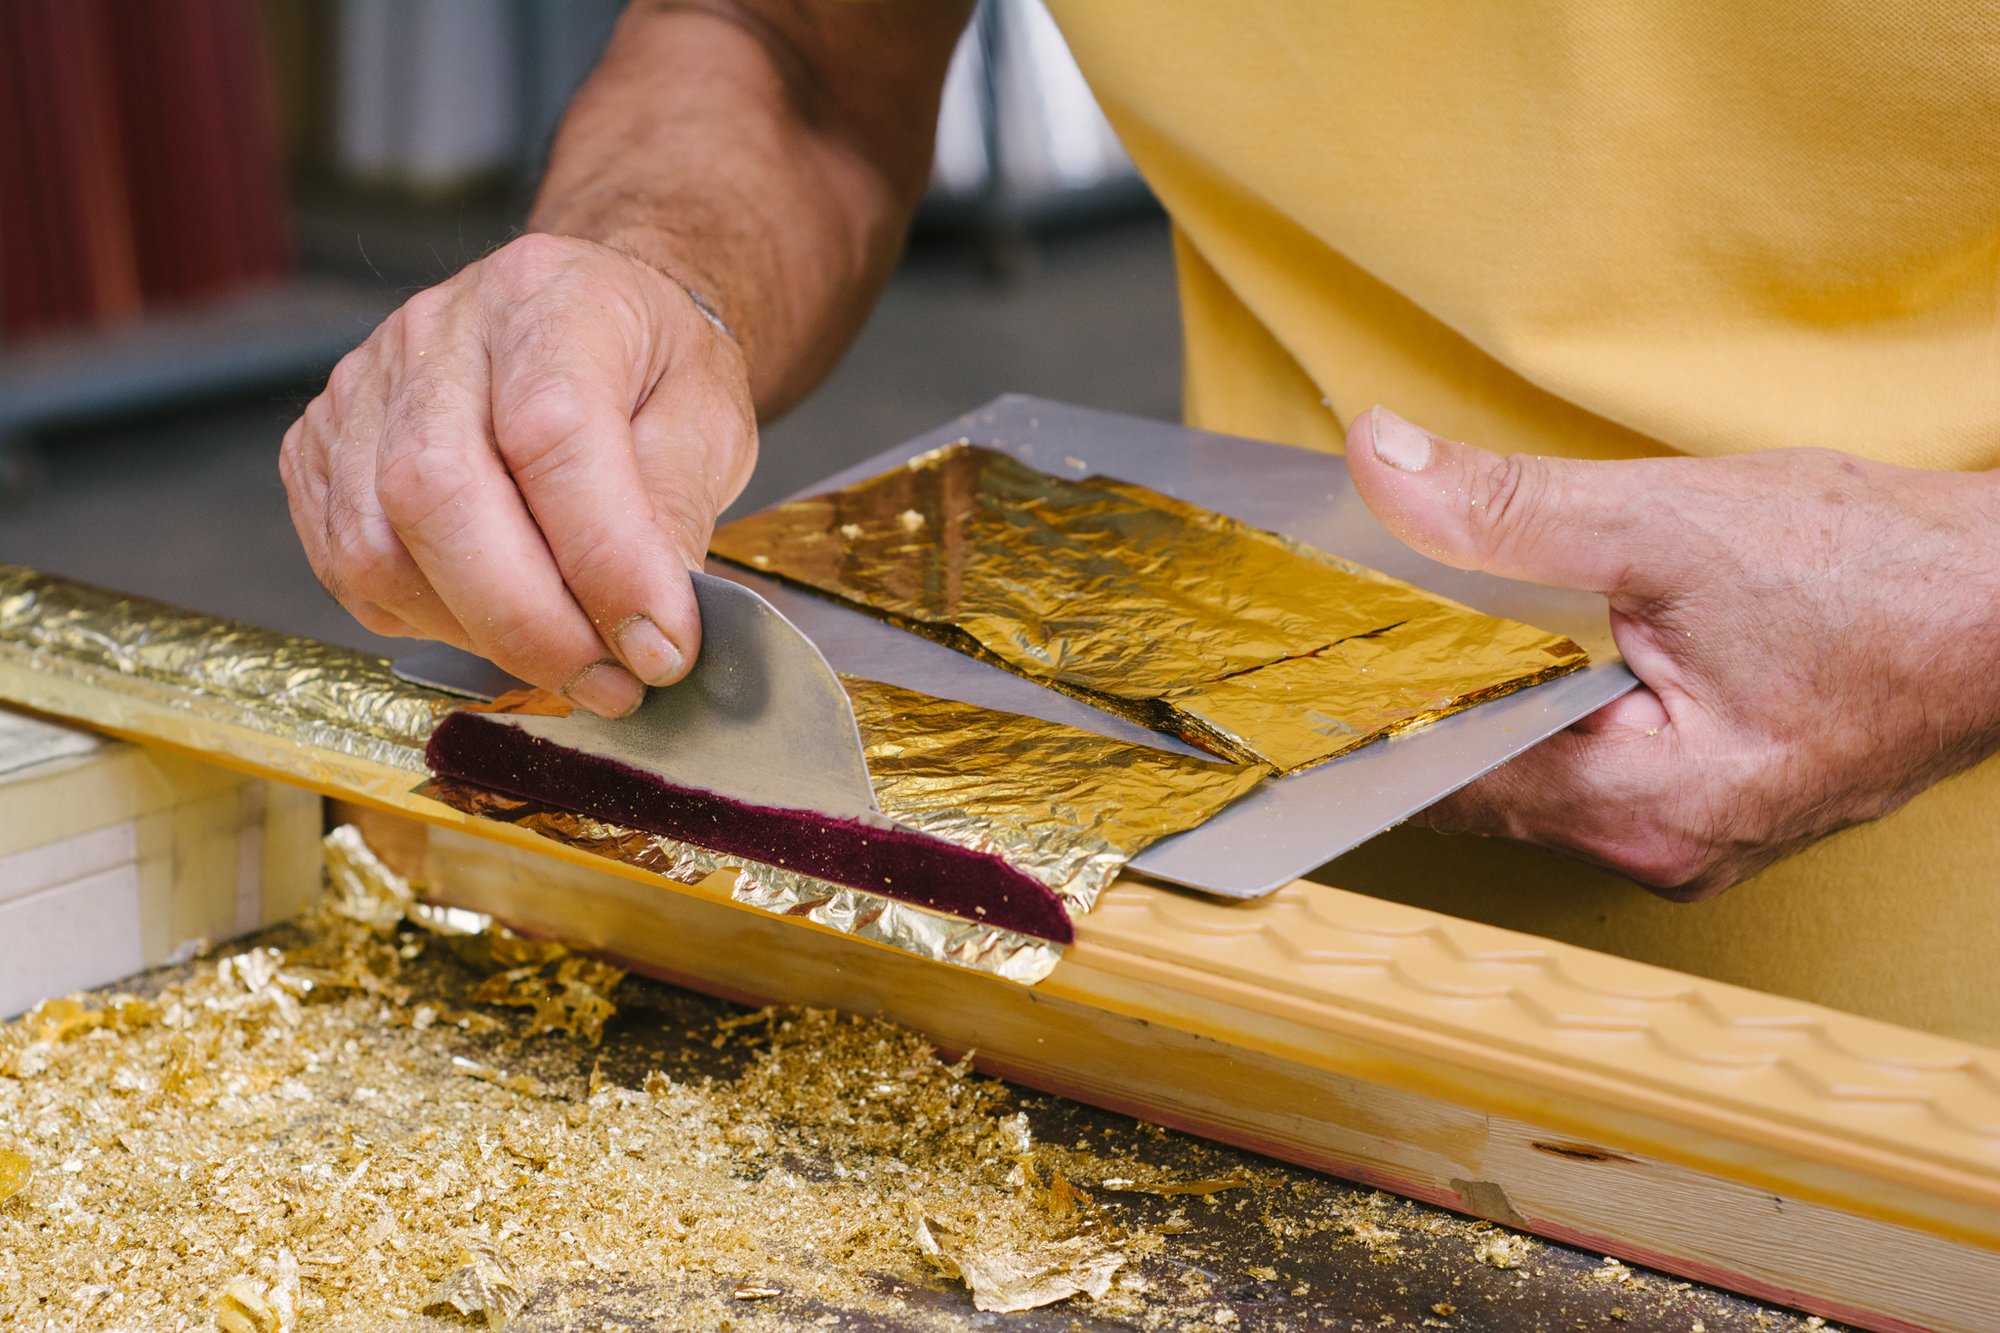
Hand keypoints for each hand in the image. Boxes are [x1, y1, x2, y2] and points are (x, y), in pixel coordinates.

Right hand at [280, 233, 755, 716]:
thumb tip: (650, 630)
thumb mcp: (706, 417)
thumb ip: (677, 512)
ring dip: (476, 631)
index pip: (551, 435)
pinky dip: (422, 618)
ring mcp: (363, 386)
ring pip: (377, 544)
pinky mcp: (320, 446)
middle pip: (437, 492)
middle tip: (611, 683)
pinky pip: (346, 563)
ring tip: (564, 656)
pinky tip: (493, 618)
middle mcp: (437, 332)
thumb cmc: (650, 366)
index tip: (659, 647)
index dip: (603, 561)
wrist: (590, 315)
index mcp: (548, 299)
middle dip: (529, 622)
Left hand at [1345, 406, 1999, 899]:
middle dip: (1421, 696)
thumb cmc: (1890, 574)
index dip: (1369, 707)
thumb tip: (1382, 462)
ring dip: (1487, 696)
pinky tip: (1523, 645)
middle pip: (1483, 779)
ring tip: (1417, 620)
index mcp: (1642, 810)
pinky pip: (1593, 760)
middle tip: (1340, 619)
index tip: (1300, 656)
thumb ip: (1510, 506)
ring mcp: (1695, 833)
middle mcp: (1661, 847)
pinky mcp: (1718, 798)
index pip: (1447, 773)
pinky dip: (1549, 702)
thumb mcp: (1674, 521)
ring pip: (1536, 770)